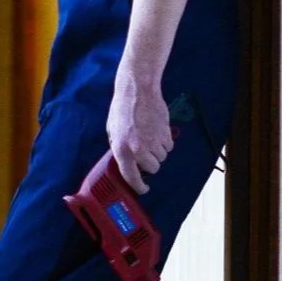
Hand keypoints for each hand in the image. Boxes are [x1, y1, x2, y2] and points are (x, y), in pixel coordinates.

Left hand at [107, 73, 172, 192]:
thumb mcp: (112, 131)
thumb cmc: (122, 109)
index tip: (143, 189)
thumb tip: (125, 162)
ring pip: (162, 158)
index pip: (131, 177)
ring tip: (150, 137)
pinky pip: (169, 146)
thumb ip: (118, 148)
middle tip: (145, 152)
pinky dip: (165, 142)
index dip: (138, 186)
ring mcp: (154, 142)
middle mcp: (138, 149)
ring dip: (157, 151)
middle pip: (153, 168)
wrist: (138, 91)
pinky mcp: (165, 134)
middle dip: (150, 163)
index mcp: (122, 149)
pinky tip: (157, 131)